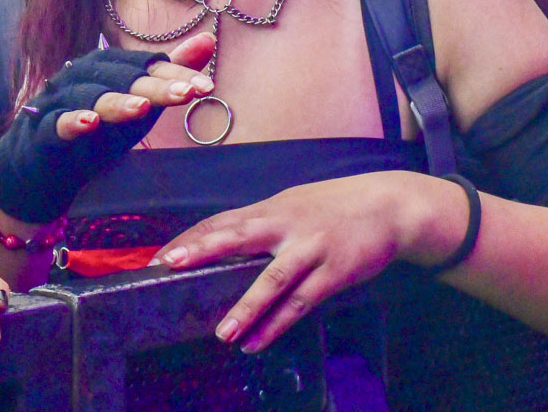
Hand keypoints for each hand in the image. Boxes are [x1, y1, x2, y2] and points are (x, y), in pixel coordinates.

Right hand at [0, 32, 216, 226]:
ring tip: (142, 108)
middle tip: (187, 93)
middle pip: (123, 79)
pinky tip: (88, 123)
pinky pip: (56, 124)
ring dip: (116, 102)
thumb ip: (170, 76)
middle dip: (156, 86)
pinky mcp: (43, 130)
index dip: (176, 75)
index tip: (205, 87)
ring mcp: (61, 102)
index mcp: (108, 67)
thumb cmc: (97, 129)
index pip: (146, 66)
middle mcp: (84, 77)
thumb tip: (208, 41)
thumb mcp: (139, 103)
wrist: (40, 164)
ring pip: (91, 98)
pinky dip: (71, 121)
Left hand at [151, 171, 464, 353]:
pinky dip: (278, 324)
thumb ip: (260, 226)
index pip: (223, 221)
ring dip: (246, 307)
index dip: (190, 238)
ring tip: (223, 333)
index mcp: (272, 209)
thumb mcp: (293, 207)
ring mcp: (311, 248)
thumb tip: (221, 243)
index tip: (159, 256)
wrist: (388, 206)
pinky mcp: (334, 271)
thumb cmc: (334, 208)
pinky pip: (302, 302)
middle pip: (238, 235)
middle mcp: (286, 224)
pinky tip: (258, 342)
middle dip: (203, 249)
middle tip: (170, 266)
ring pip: (273, 279)